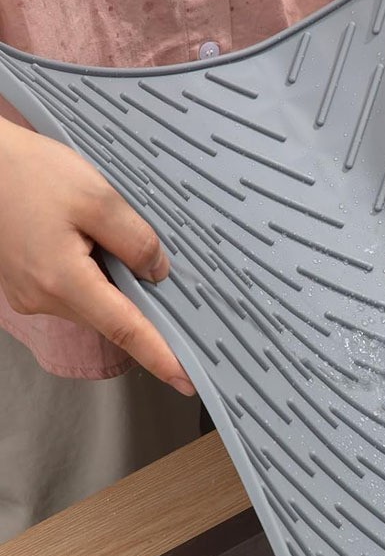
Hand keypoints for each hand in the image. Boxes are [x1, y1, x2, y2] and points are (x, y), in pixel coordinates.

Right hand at [0, 117, 194, 394]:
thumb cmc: (29, 173)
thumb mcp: (97, 197)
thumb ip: (136, 240)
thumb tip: (158, 273)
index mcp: (63, 280)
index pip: (125, 329)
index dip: (160, 356)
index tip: (188, 382)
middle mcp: (43, 298)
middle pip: (111, 317)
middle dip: (143, 311)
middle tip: (174, 299)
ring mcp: (30, 294)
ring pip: (94, 304)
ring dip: (116, 287)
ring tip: (116, 246)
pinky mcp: (25, 284)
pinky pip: (74, 292)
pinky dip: (96, 280)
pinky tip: (96, 247)